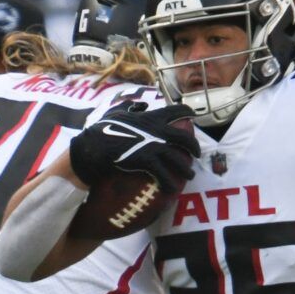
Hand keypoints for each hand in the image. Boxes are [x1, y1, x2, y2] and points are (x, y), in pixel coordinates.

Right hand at [69, 101, 198, 192]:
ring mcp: (154, 147)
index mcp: (153, 117)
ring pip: (178, 159)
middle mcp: (158, 131)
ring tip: (190, 175)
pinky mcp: (148, 162)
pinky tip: (173, 190)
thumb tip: (142, 103)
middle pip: (185, 139)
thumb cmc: (105, 127)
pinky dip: (170, 183)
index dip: (188, 112)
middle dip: (194, 147)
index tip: (193, 115)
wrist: (97, 145)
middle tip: (197, 154)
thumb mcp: (119, 110)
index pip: (177, 111)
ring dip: (186, 169)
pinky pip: (164, 175)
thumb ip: (132, 106)